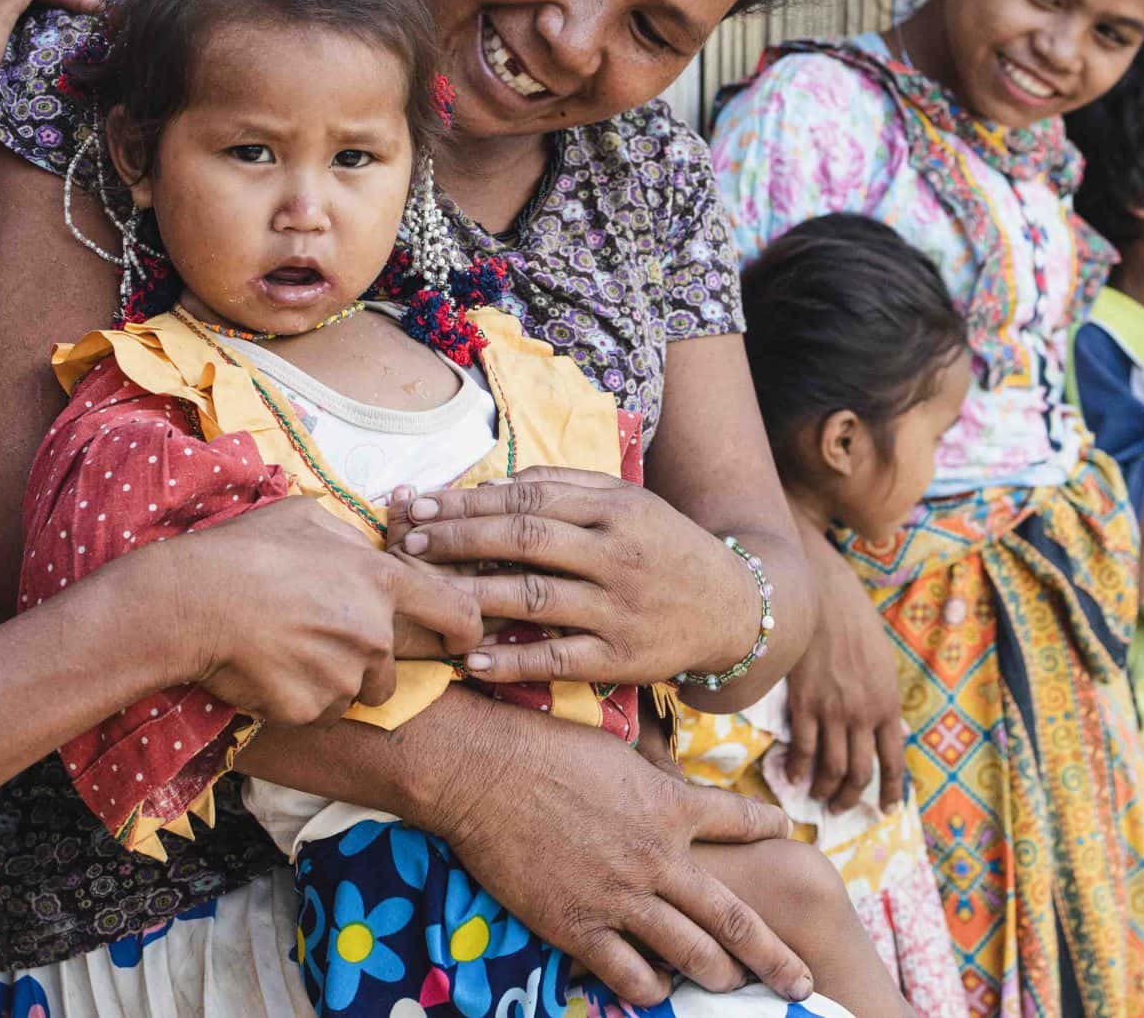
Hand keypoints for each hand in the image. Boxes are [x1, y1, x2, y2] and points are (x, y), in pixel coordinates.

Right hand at [170, 499, 483, 725]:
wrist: (192, 600)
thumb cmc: (246, 550)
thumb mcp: (307, 518)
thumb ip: (351, 539)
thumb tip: (364, 551)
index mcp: (381, 582)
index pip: (457, 614)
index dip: (465, 632)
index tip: (460, 643)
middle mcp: (373, 635)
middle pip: (389, 670)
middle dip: (363, 665)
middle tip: (315, 644)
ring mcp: (342, 678)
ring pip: (350, 694)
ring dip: (327, 682)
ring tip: (282, 651)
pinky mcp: (309, 710)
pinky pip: (311, 713)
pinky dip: (292, 700)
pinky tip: (262, 670)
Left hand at [392, 468, 762, 685]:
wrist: (734, 607)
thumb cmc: (664, 546)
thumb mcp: (628, 501)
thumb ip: (566, 486)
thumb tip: (493, 482)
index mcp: (615, 508)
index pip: (529, 497)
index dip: (468, 501)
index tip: (421, 506)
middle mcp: (617, 554)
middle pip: (524, 539)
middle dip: (459, 540)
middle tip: (409, 544)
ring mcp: (619, 608)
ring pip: (534, 597)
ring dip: (473, 596)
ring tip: (426, 595)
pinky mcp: (623, 659)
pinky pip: (558, 660)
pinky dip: (512, 661)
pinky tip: (472, 659)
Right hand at [425, 712, 814, 1006]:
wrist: (487, 772)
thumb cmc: (544, 746)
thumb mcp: (616, 749)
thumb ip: (650, 775)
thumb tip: (667, 774)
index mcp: (670, 807)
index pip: (741, 822)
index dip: (772, 832)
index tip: (793, 839)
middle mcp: (659, 859)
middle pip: (736, 918)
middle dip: (776, 956)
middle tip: (803, 982)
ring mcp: (622, 897)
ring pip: (693, 955)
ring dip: (723, 978)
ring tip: (739, 991)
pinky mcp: (580, 926)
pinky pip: (630, 974)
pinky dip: (652, 988)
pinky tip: (658, 991)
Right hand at [783, 521, 906, 813]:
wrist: (823, 595)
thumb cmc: (855, 623)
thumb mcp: (882, 664)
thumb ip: (880, 700)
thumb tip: (878, 731)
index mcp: (888, 705)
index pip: (894, 761)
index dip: (891, 791)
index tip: (887, 810)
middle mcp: (863, 714)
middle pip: (859, 773)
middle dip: (850, 798)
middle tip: (841, 808)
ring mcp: (833, 710)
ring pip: (830, 768)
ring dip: (824, 791)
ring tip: (817, 799)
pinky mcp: (803, 702)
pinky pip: (803, 749)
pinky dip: (798, 770)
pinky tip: (794, 777)